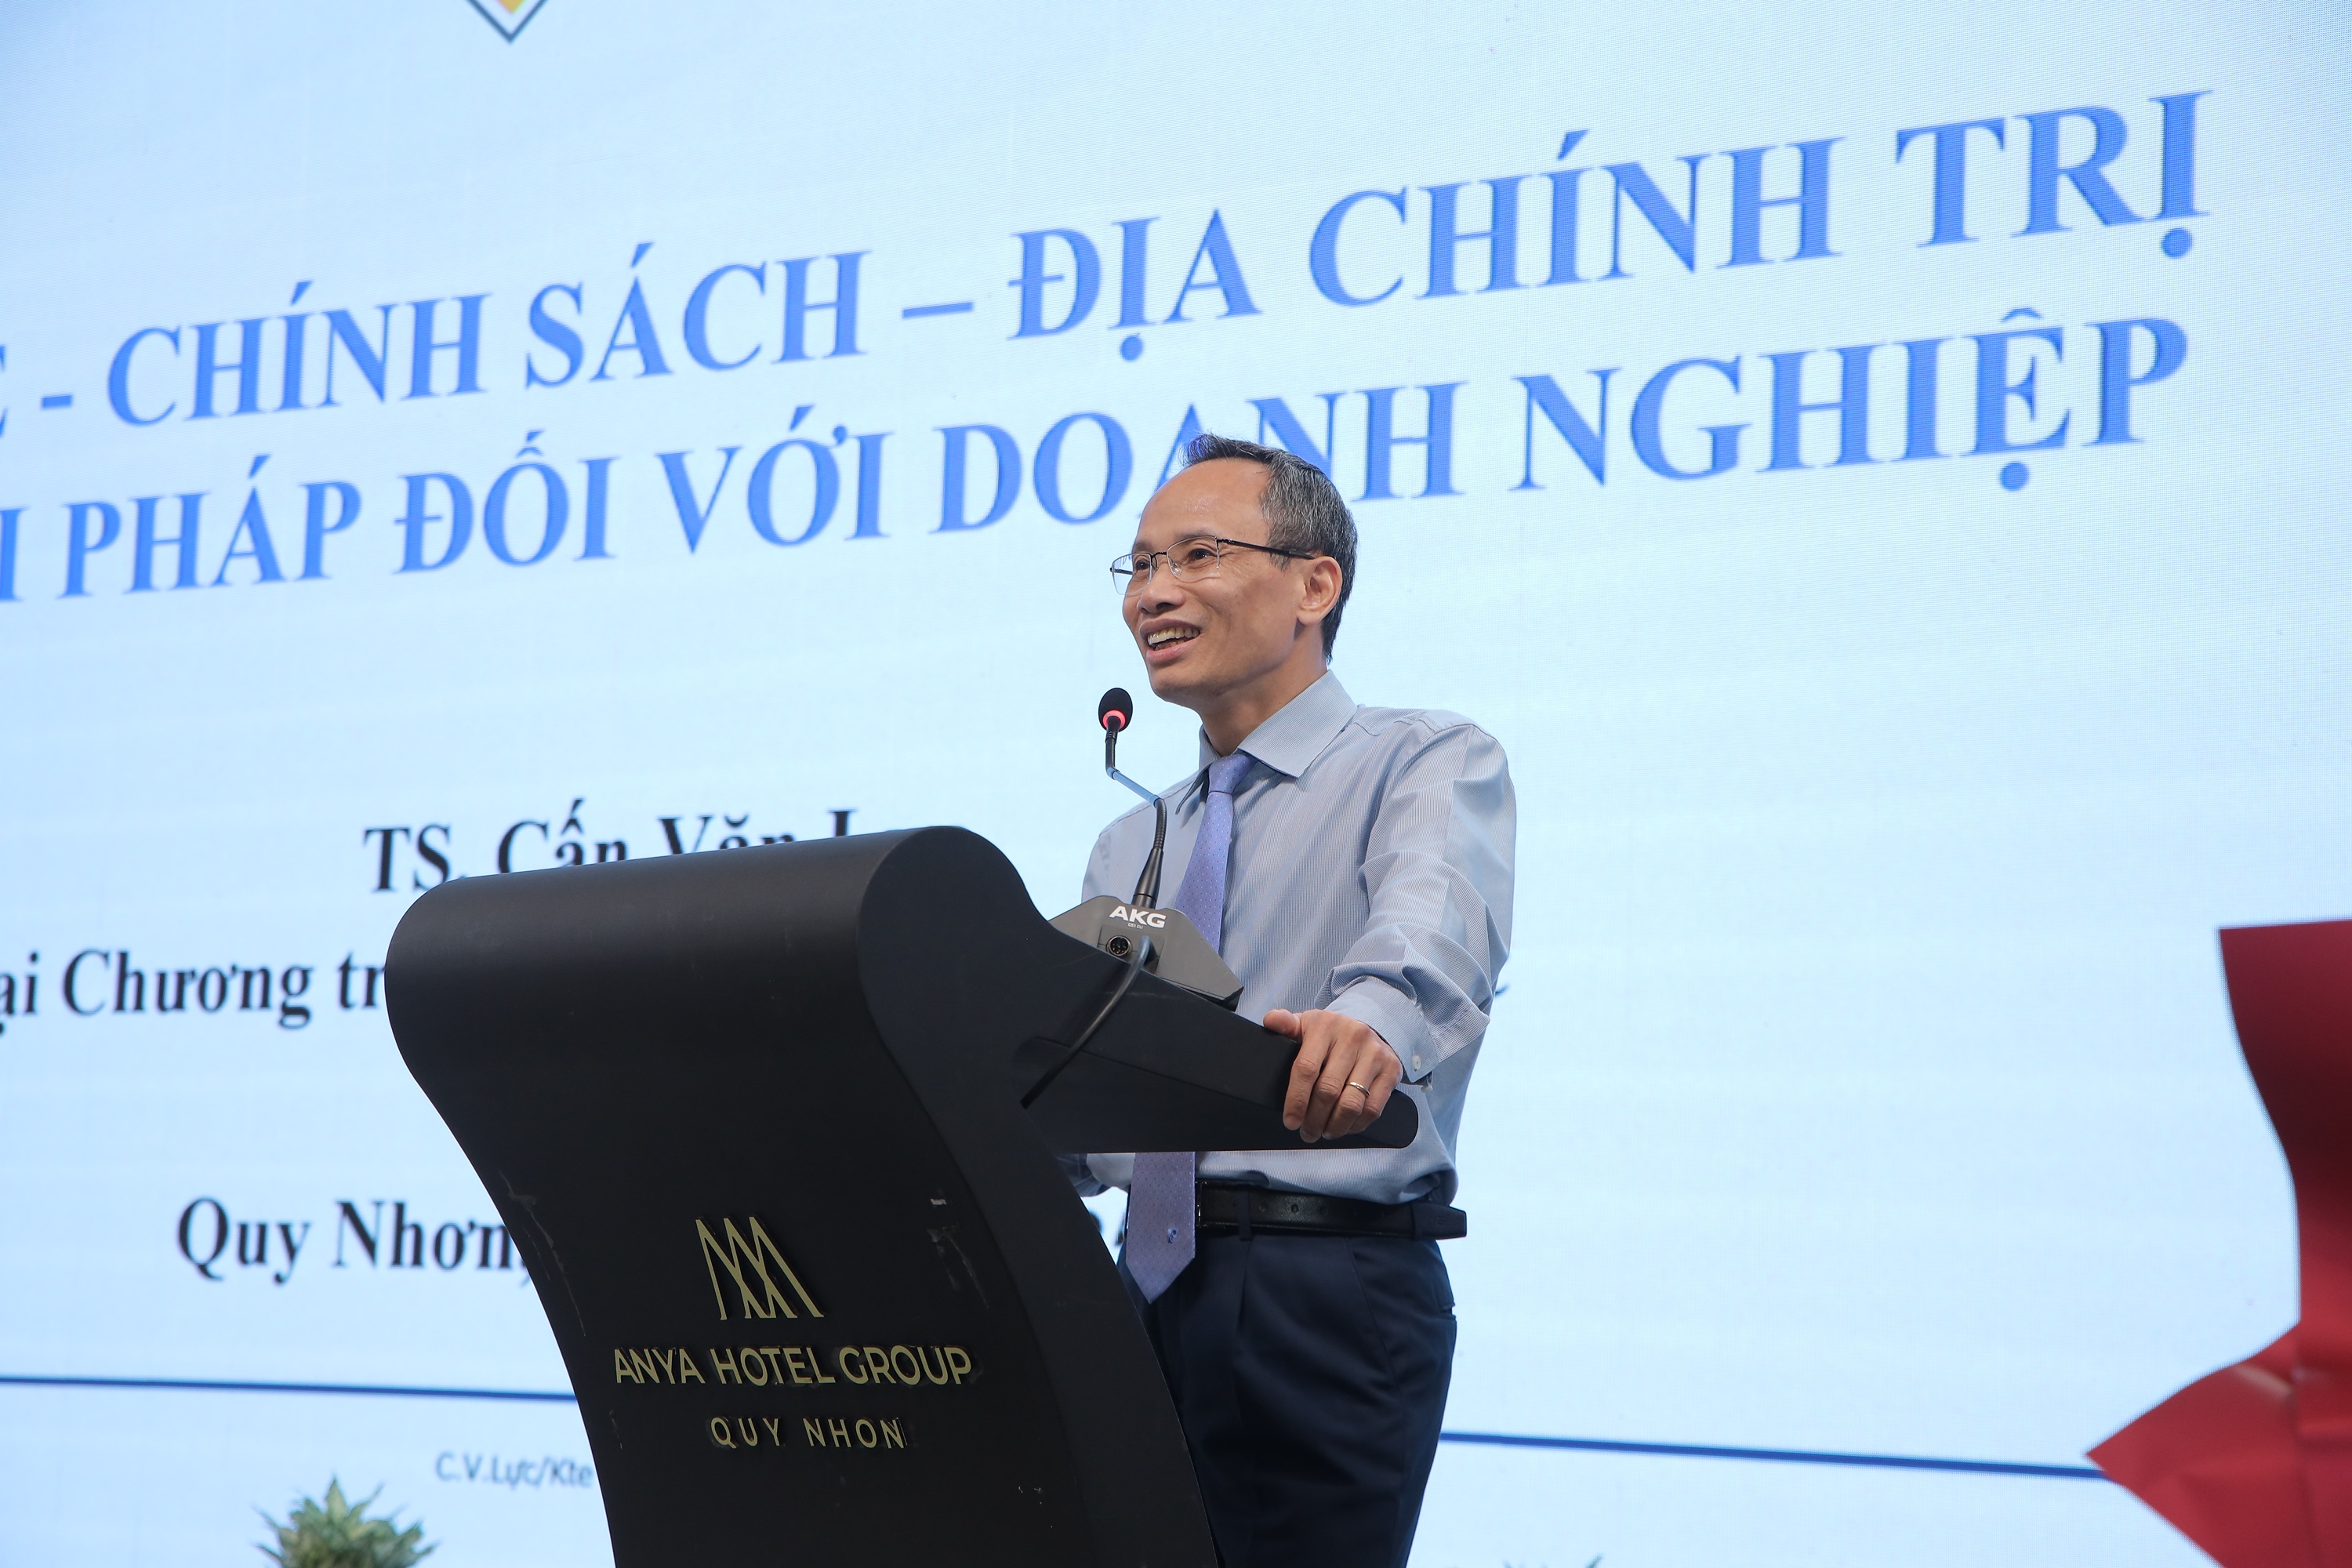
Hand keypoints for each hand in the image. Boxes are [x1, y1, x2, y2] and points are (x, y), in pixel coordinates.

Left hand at [1264, 1008, 1401, 1142]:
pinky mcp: (1391, 1069)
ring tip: (1324, 1132)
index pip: (1306, 1068)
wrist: (1370, 1027)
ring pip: (1351, 1103)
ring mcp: (1375, 1053)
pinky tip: (1344, 1127)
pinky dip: (1356, 1125)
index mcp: (1325, 1026)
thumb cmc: (1330, 1033)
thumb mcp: (1306, 1024)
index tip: (1290, 1121)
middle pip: (1328, 1090)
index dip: (1296, 1100)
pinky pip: (1373, 1108)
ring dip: (1335, 1126)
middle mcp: (1353, 1037)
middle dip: (1314, 1119)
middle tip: (1307, 1132)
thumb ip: (1285, 1023)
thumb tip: (1271, 1020)